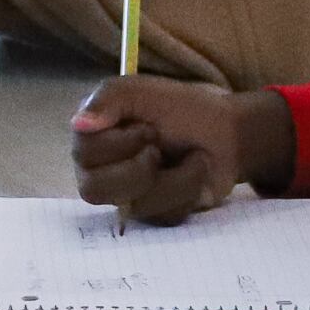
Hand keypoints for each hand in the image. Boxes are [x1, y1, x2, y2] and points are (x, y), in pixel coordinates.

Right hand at [72, 79, 291, 225]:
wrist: (231, 135)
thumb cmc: (185, 109)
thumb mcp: (146, 91)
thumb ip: (109, 98)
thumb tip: (78, 123)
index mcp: (93, 137)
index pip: (84, 156)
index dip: (119, 145)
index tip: (148, 128)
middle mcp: (102, 170)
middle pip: (96, 190)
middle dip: (141, 169)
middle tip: (161, 149)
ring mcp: (128, 196)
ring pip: (136, 206)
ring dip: (176, 178)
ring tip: (191, 158)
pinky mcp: (155, 215)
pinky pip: (162, 218)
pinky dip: (187, 193)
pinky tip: (195, 177)